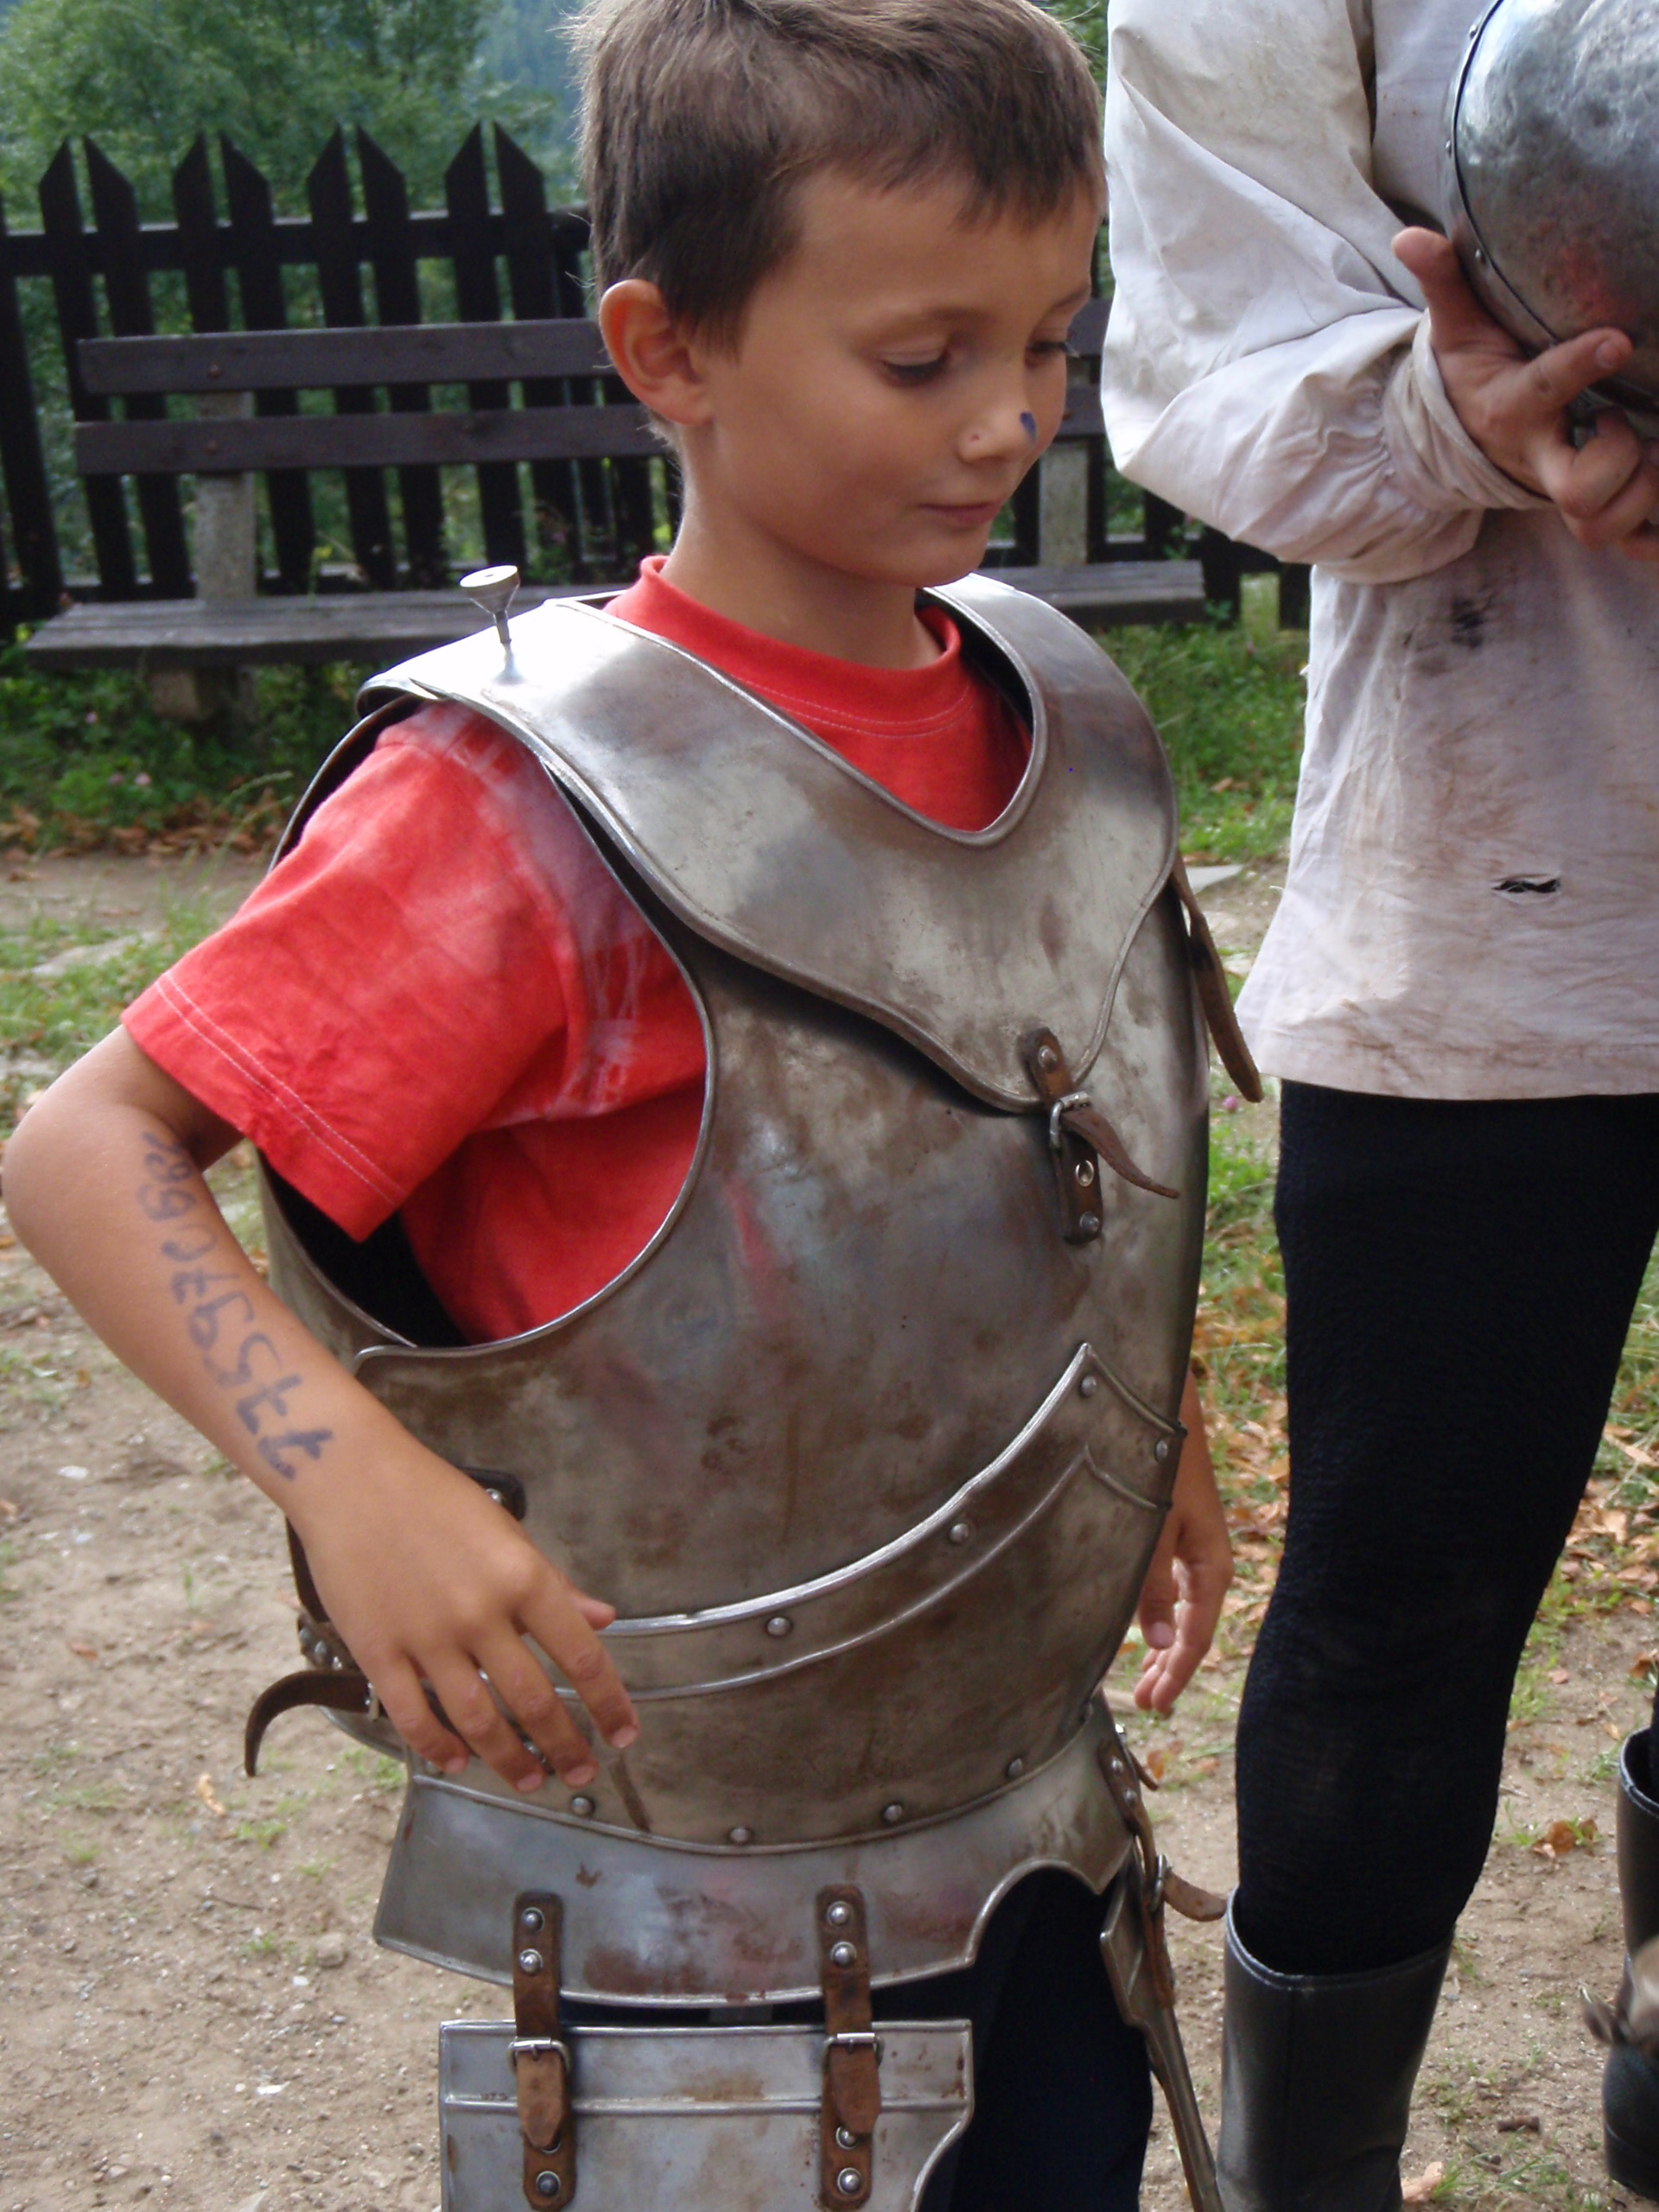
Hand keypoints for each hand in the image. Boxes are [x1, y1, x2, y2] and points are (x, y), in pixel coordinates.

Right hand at [293, 1443, 639, 1795]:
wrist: (352, 1479)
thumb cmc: (434, 1499)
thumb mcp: (507, 1532)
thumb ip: (554, 1584)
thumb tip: (602, 1618)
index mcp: (522, 1578)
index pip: (581, 1655)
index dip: (609, 1703)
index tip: (624, 1735)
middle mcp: (481, 1613)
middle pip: (533, 1701)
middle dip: (565, 1747)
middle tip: (581, 1774)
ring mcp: (427, 1637)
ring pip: (477, 1721)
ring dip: (509, 1761)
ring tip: (530, 1781)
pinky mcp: (378, 1652)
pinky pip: (413, 1717)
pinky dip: (438, 1748)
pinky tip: (457, 1762)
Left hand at [1133, 1369, 1231, 1714]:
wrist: (1160, 1407)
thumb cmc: (1159, 1463)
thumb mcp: (1152, 1528)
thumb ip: (1153, 1586)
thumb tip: (1161, 1642)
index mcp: (1212, 1565)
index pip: (1196, 1635)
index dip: (1177, 1672)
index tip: (1158, 1704)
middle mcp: (1206, 1560)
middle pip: (1191, 1628)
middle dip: (1170, 1667)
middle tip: (1147, 1703)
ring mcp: (1192, 1547)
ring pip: (1180, 1611)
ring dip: (1163, 1645)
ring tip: (1145, 1678)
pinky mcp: (1176, 1533)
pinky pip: (1172, 1589)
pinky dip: (1158, 1615)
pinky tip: (1144, 1628)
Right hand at [1393, 227, 1658, 560]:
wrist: (1470, 437)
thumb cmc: (1476, 372)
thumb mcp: (1456, 330)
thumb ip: (1444, 281)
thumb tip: (1410, 234)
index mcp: (1513, 407)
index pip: (1545, 390)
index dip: (1581, 368)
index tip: (1618, 340)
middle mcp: (1541, 457)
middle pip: (1579, 492)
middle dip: (1616, 462)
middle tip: (1622, 423)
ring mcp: (1566, 488)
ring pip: (1605, 521)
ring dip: (1641, 491)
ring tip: (1647, 448)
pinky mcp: (1590, 508)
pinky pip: (1630, 540)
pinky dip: (1653, 534)